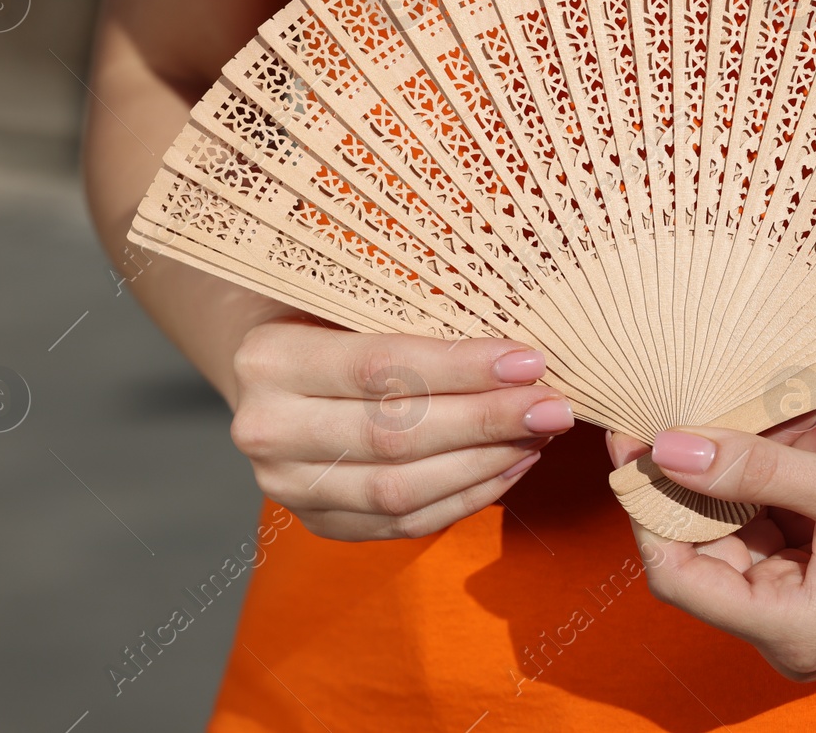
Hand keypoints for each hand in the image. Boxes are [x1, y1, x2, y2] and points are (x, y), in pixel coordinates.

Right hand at [230, 317, 575, 539]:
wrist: (262, 368)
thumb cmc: (321, 314)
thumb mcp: (346, 292)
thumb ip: (408, 311)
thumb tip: (512, 341)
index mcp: (269, 359)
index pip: (380, 369)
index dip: (461, 369)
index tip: (529, 362)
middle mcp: (267, 430)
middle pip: (395, 436)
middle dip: (487, 422)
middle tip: (553, 406)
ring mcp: (287, 487)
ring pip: (402, 490)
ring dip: (485, 463)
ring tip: (540, 433)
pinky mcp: (318, 522)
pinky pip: (404, 522)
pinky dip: (467, 496)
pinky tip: (511, 464)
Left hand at [611, 408, 815, 681]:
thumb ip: (754, 467)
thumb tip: (667, 447)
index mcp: (788, 627)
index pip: (676, 570)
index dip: (647, 505)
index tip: (633, 440)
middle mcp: (790, 620)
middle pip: (709, 537)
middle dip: (717, 464)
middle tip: (706, 397)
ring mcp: (810, 591)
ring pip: (749, 512)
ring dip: (767, 455)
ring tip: (809, 410)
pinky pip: (786, 507)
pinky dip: (796, 464)